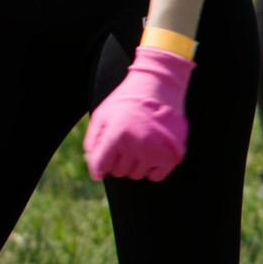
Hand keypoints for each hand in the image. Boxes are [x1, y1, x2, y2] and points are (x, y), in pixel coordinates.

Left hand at [83, 45, 192, 181]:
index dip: (99, 163)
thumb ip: (93, 142)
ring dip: (134, 163)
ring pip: (136, 174)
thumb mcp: (102, 115)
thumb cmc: (127, 102)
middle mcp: (135, 145)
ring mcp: (154, 151)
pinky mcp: (169, 155)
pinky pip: (155, 177)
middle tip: (124, 142)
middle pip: (118, 171)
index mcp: (116, 135)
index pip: (101, 165)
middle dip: (117, 160)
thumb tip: (96, 173)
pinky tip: (151, 153)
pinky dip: (151, 170)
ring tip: (138, 143)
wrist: (158, 86)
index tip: (104, 156)